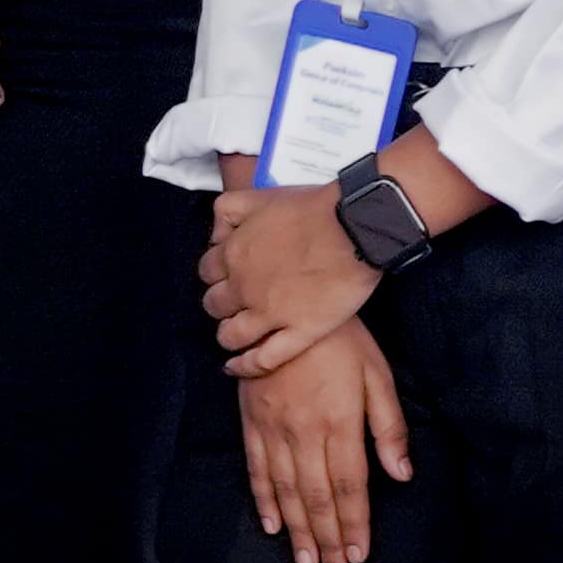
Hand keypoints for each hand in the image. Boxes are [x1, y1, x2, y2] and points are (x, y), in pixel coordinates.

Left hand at [202, 180, 374, 379]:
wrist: (355, 225)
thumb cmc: (314, 208)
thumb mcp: (258, 196)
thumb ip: (227, 211)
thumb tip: (215, 236)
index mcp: (234, 253)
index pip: (207, 272)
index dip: (217, 276)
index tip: (228, 277)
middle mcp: (244, 287)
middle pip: (215, 304)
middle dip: (221, 304)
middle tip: (236, 303)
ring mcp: (269, 313)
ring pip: (231, 335)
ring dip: (228, 334)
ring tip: (235, 335)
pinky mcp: (299, 332)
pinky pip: (263, 359)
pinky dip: (246, 366)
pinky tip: (237, 367)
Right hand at [238, 318, 411, 562]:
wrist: (284, 303)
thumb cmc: (342, 338)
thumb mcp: (378, 374)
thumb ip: (389, 426)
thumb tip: (402, 473)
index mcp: (340, 422)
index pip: (350, 486)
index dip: (355, 525)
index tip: (359, 556)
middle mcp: (304, 432)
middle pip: (318, 497)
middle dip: (328, 540)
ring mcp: (274, 429)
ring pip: (287, 491)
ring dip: (298, 531)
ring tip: (307, 562)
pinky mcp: (252, 421)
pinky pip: (257, 469)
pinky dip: (264, 500)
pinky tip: (272, 525)